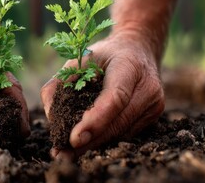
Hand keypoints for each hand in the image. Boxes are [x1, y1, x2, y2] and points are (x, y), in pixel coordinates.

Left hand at [41, 32, 164, 159]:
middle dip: (88, 141)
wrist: (139, 49)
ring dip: (94, 145)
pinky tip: (85, 145)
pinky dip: (104, 139)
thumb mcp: (80, 57)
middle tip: (62, 154)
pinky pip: (125, 133)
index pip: (115, 98)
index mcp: (129, 67)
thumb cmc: (105, 54)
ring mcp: (153, 104)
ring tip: (68, 154)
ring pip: (121, 132)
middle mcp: (147, 88)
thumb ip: (61, 82)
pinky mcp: (153, 116)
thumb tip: (50, 115)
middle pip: (117, 122)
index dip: (94, 120)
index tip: (73, 139)